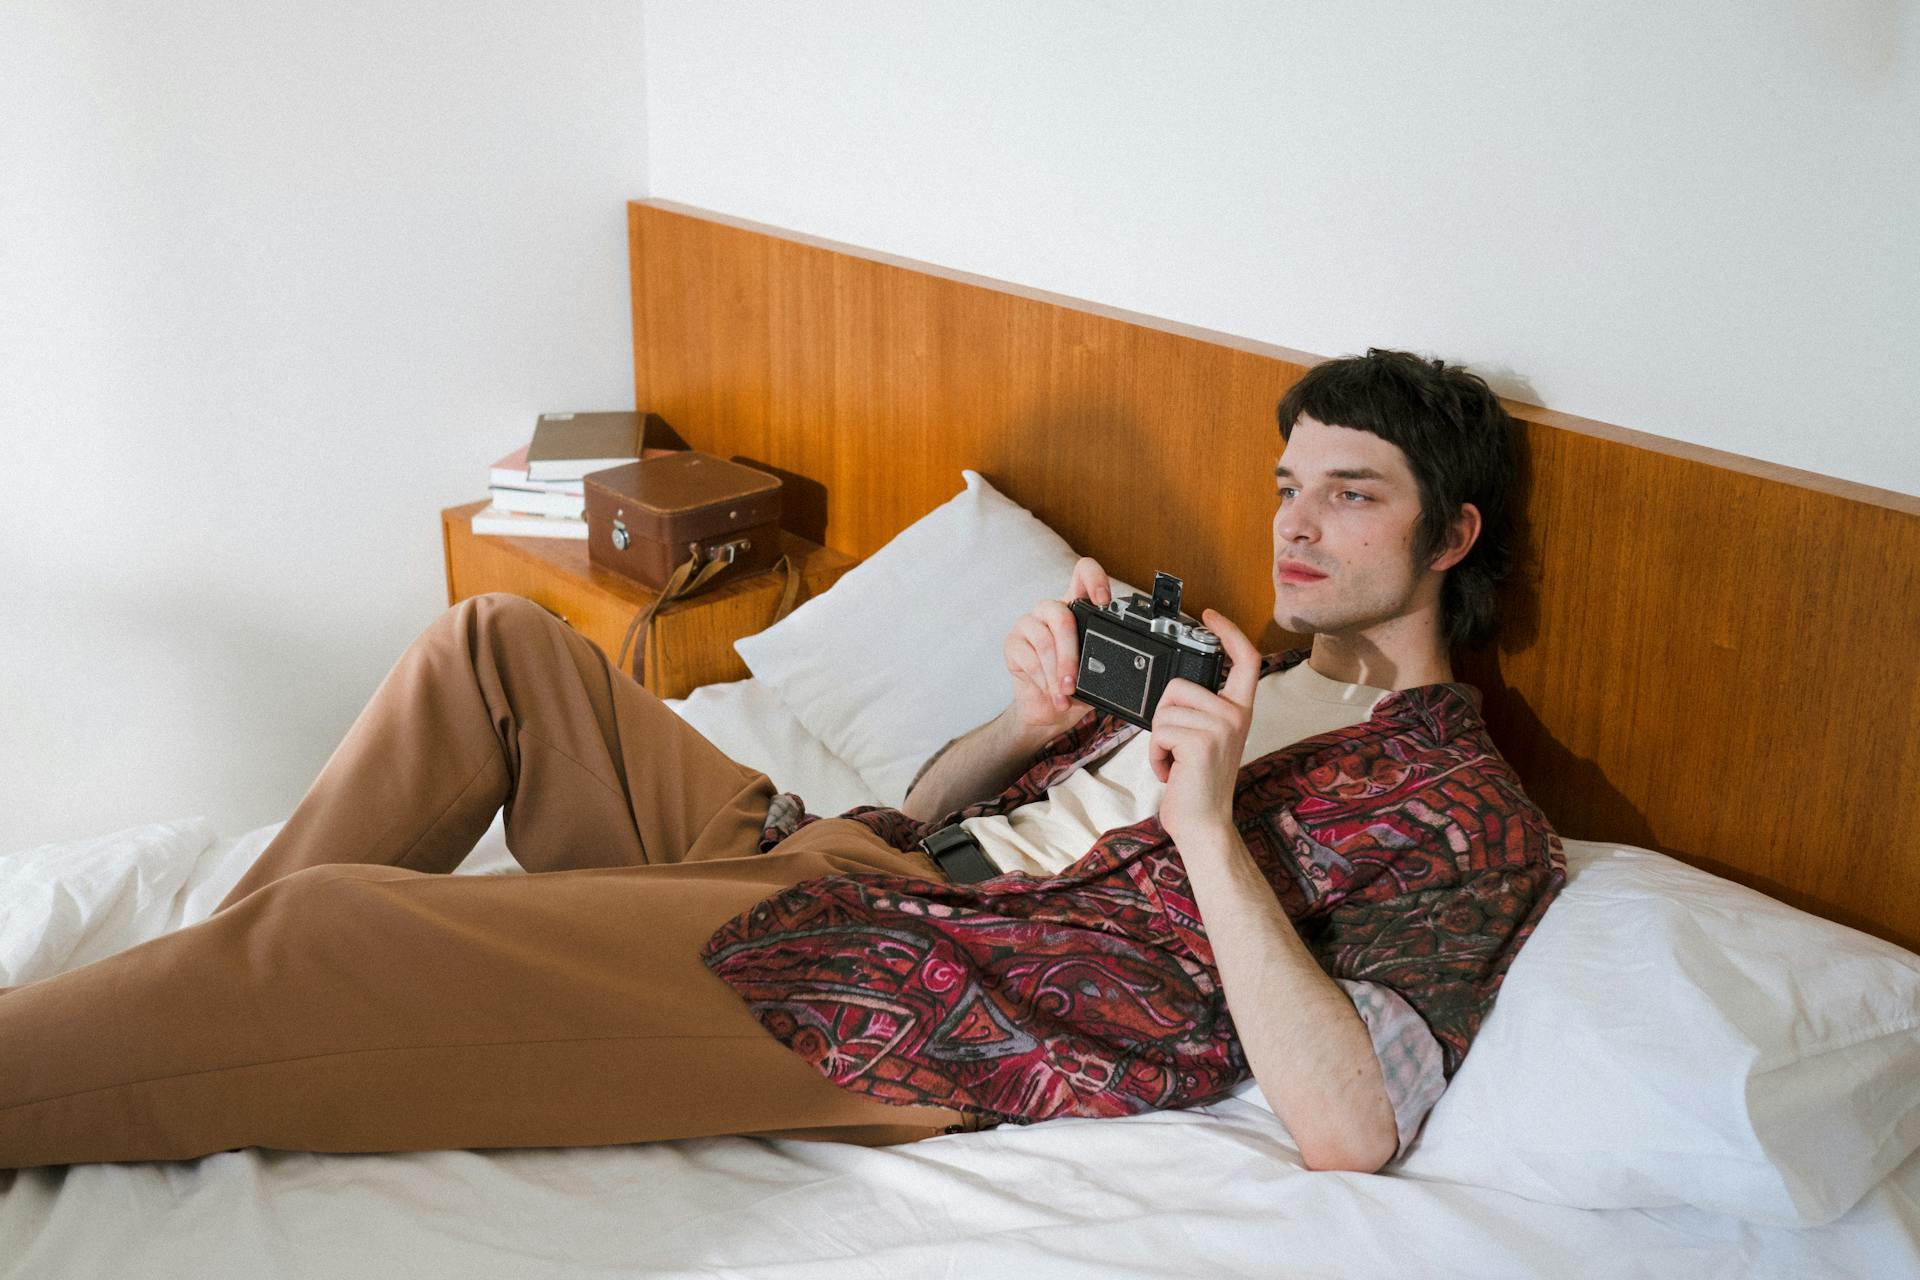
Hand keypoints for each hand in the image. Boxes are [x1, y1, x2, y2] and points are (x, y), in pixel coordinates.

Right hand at [1003, 557, 1110, 737]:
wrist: (1049, 711)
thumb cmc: (1074, 687)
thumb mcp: (1096, 674)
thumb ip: (1104, 660)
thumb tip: (1118, 664)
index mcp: (1076, 609)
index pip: (1083, 574)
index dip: (1094, 579)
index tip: (1104, 601)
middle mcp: (1051, 610)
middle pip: (1062, 616)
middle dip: (1070, 655)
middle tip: (1074, 683)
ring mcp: (1029, 623)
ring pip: (1045, 641)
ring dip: (1056, 673)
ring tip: (1063, 694)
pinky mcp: (1012, 641)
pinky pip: (1029, 657)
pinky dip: (1042, 680)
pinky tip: (1049, 692)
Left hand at [1150, 608, 1262, 846]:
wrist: (1203, 824)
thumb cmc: (1197, 784)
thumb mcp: (1206, 739)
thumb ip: (1201, 710)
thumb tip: (1175, 690)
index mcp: (1239, 711)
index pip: (1245, 659)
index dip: (1228, 632)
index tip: (1210, 615)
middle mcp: (1236, 715)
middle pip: (1179, 685)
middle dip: (1163, 715)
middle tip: (1176, 747)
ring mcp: (1222, 727)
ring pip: (1164, 709)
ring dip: (1158, 740)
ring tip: (1175, 761)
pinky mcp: (1202, 741)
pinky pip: (1160, 730)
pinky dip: (1155, 754)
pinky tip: (1171, 771)